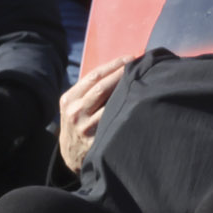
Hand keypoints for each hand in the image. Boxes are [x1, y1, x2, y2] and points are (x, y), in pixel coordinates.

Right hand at [58, 56, 131, 173]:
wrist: (71, 154)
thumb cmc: (79, 123)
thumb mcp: (74, 106)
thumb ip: (88, 90)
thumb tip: (117, 68)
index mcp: (69, 99)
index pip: (94, 76)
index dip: (114, 65)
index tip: (130, 58)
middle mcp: (75, 111)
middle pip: (103, 87)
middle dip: (123, 73)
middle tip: (140, 65)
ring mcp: (86, 126)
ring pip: (111, 103)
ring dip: (129, 90)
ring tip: (144, 80)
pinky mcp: (97, 140)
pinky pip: (115, 120)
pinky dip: (127, 108)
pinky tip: (139, 102)